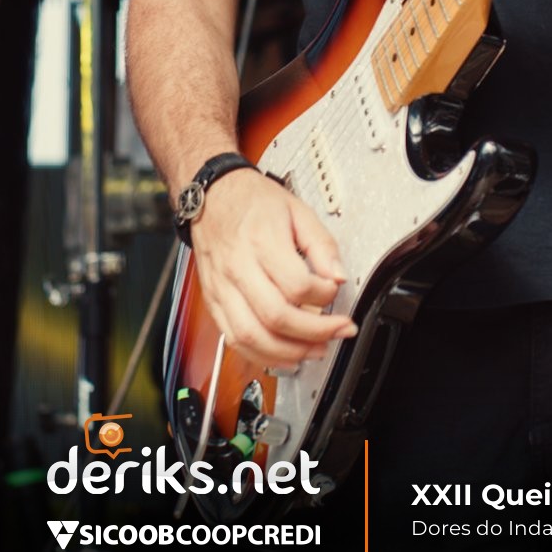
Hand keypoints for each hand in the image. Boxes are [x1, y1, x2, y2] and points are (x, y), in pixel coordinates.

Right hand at [190, 167, 356, 366]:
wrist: (213, 196)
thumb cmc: (252, 201)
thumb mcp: (297, 209)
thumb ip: (321, 244)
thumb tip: (339, 276)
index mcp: (261, 241)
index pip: (295, 284)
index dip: (323, 295)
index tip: (334, 291)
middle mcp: (238, 268)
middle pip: (275, 316)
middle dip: (313, 332)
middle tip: (338, 331)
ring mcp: (223, 289)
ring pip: (252, 337)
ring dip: (288, 353)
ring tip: (315, 350)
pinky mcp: (214, 302)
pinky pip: (234, 340)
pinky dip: (261, 355)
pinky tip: (283, 355)